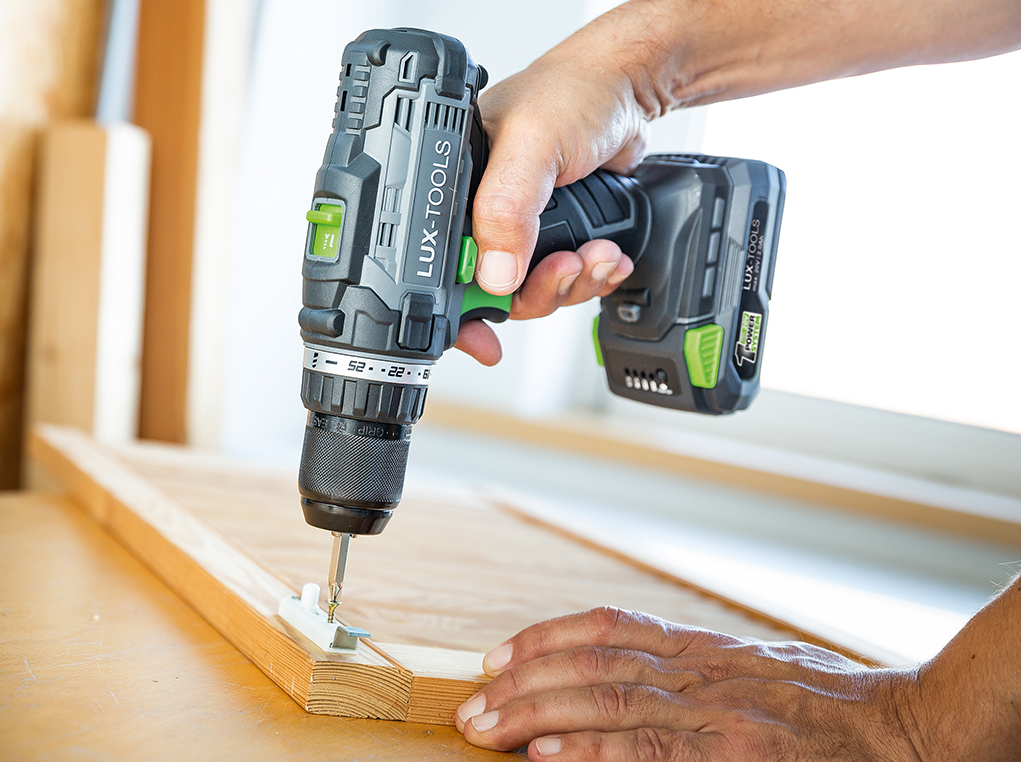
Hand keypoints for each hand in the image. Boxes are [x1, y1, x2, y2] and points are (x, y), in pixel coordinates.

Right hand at [454, 26, 653, 365]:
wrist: (629, 87)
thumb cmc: (571, 92)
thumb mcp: (531, 142)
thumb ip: (507, 208)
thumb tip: (494, 274)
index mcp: (451, 187)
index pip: (435, 265)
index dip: (456, 310)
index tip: (484, 335)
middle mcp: (479, 211)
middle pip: (489, 292)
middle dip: (534, 291)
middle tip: (563, 268)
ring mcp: (519, 225)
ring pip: (531, 291)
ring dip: (570, 284)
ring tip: (597, 253)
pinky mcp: (556, 232)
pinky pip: (564, 280)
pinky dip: (590, 278)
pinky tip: (607, 256)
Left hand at [454, 607, 926, 760]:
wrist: (903, 729)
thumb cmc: (828, 701)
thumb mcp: (753, 663)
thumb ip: (690, 663)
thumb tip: (624, 666)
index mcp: (701, 645)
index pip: (605, 627)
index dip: (542, 639)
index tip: (496, 655)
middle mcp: (698, 670)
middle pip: (590, 665)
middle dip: (522, 684)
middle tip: (471, 704)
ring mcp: (714, 713)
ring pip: (606, 703)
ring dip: (536, 715)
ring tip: (486, 729)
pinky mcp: (731, 755)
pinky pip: (648, 752)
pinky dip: (591, 753)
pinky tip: (546, 758)